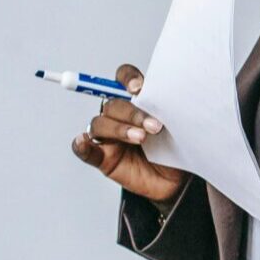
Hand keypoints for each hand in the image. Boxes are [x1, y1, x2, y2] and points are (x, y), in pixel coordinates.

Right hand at [70, 64, 185, 203]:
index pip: (123, 79)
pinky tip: (83, 142)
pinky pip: (85, 150)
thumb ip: (168, 110)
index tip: (138, 88)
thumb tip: (168, 97)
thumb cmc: (176, 150)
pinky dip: (81, 145)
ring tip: (140, 139)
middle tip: (154, 126)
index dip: (128, 78)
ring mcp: (109, 137)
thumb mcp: (177, 127)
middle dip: (133, 113)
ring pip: (100, 124)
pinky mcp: (103, 158)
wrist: (177, 182)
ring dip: (119, 130)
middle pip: (113, 104)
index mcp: (136, 101)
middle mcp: (119, 116)